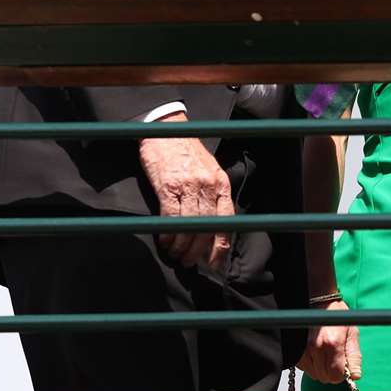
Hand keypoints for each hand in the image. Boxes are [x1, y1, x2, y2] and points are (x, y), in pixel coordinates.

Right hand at [139, 119, 233, 269]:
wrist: (164, 128)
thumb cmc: (185, 150)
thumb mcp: (207, 168)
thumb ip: (211, 193)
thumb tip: (209, 225)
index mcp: (220, 182)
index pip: (226, 221)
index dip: (220, 246)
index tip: (213, 262)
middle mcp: (207, 185)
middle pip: (206, 227)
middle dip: (197, 250)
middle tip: (189, 262)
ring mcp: (187, 185)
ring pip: (188, 225)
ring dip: (181, 245)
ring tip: (175, 255)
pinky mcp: (167, 186)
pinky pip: (170, 217)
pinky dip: (167, 233)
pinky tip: (164, 241)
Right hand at [297, 298, 361, 386]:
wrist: (318, 300)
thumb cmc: (337, 316)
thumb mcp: (351, 333)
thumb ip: (354, 356)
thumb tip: (355, 376)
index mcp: (333, 343)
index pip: (336, 375)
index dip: (340, 375)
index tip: (341, 368)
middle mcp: (316, 346)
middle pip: (324, 377)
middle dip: (330, 373)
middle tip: (333, 360)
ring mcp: (303, 348)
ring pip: (313, 374)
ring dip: (319, 369)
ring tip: (323, 355)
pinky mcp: (295, 349)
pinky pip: (303, 367)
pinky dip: (309, 365)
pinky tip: (314, 354)